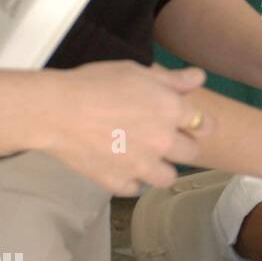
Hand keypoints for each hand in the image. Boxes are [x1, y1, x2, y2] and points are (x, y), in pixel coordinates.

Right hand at [40, 62, 210, 195]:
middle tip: (161, 137)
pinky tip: (120, 166)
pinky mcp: (119, 182)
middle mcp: (164, 141)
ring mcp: (142, 166)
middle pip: (192, 153)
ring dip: (159, 168)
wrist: (54, 110)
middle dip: (181, 145)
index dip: (198, 124)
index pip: (207, 126)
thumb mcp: (137, 72)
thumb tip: (199, 78)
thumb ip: (173, 79)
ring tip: (143, 156)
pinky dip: (130, 180)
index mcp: (172, 111)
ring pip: (168, 177)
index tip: (188, 123)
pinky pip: (135, 188)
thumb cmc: (94, 83)